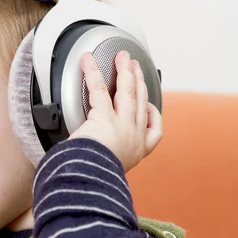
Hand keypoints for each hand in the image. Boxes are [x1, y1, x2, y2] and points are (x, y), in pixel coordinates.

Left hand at [69, 50, 162, 172]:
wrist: (92, 180)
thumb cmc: (95, 179)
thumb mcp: (107, 171)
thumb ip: (103, 160)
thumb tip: (85, 157)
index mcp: (136, 152)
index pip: (153, 131)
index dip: (152, 114)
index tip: (148, 105)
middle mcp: (133, 137)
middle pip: (140, 102)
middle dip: (138, 81)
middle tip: (135, 66)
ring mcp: (122, 124)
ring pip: (128, 92)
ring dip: (126, 72)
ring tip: (122, 57)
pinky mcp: (104, 116)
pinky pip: (99, 89)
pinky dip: (93, 72)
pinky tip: (88, 61)